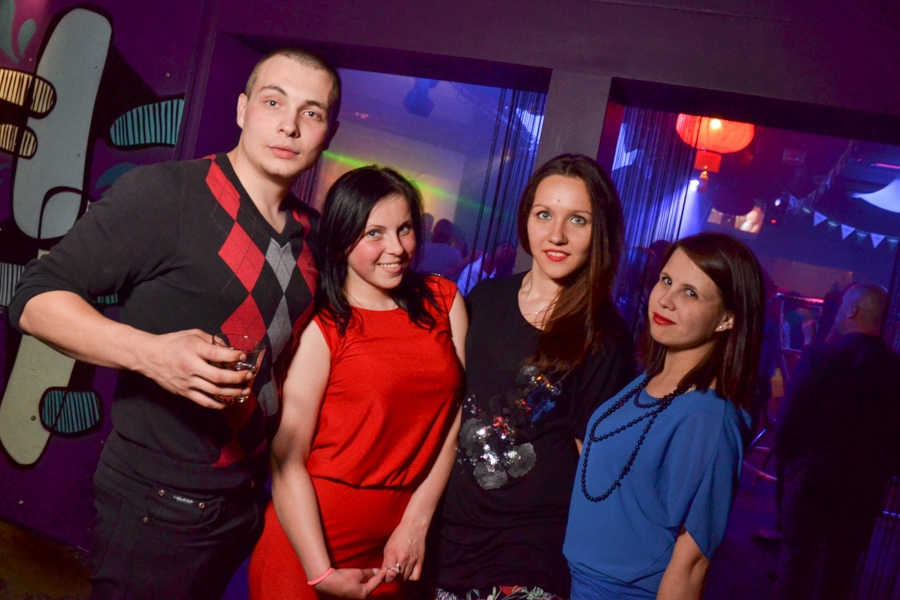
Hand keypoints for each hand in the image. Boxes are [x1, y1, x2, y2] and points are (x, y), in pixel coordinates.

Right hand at [136, 329, 253, 408]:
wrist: (149, 356)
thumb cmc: (173, 343)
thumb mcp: (193, 334)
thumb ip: (212, 341)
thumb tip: (230, 350)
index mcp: (192, 350)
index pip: (217, 355)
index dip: (233, 357)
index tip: (242, 357)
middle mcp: (190, 367)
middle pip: (218, 377)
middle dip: (237, 378)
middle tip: (248, 376)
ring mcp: (187, 382)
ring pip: (214, 392)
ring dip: (233, 393)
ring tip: (245, 391)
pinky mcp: (184, 392)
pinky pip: (204, 401)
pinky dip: (219, 404)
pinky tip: (230, 402)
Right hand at [314, 567, 384, 597]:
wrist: (327, 582)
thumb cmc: (344, 578)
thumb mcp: (358, 573)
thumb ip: (369, 573)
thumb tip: (376, 571)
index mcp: (364, 593)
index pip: (376, 582)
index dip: (381, 574)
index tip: (387, 568)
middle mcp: (360, 596)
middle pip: (372, 585)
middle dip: (377, 578)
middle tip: (383, 570)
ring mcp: (355, 595)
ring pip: (366, 586)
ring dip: (371, 579)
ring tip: (376, 572)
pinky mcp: (350, 592)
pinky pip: (361, 586)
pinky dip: (365, 580)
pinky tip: (366, 576)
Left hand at [382, 519, 425, 582]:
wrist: (414, 526)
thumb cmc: (399, 535)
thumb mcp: (388, 546)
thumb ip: (385, 561)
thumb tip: (383, 572)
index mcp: (392, 554)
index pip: (389, 574)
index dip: (386, 577)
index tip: (386, 574)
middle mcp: (403, 559)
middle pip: (397, 578)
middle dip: (393, 577)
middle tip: (393, 571)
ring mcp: (413, 561)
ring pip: (405, 578)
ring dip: (401, 577)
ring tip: (400, 571)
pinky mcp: (421, 562)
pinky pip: (416, 577)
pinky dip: (411, 577)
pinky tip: (409, 572)